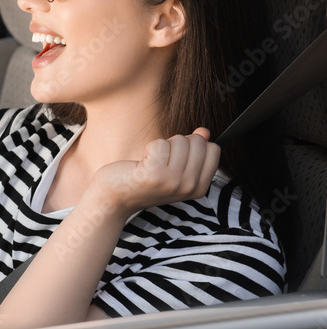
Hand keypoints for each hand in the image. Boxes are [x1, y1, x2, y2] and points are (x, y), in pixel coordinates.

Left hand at [87, 128, 220, 215]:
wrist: (115, 196)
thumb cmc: (144, 179)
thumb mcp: (174, 169)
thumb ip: (193, 151)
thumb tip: (204, 131)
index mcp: (199, 188)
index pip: (213, 150)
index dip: (195, 145)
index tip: (177, 157)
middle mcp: (189, 187)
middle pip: (198, 142)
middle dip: (177, 143)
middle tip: (161, 159)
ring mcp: (173, 182)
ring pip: (180, 140)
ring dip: (162, 145)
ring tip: (151, 162)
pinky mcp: (154, 174)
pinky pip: (160, 143)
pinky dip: (150, 147)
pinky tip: (142, 162)